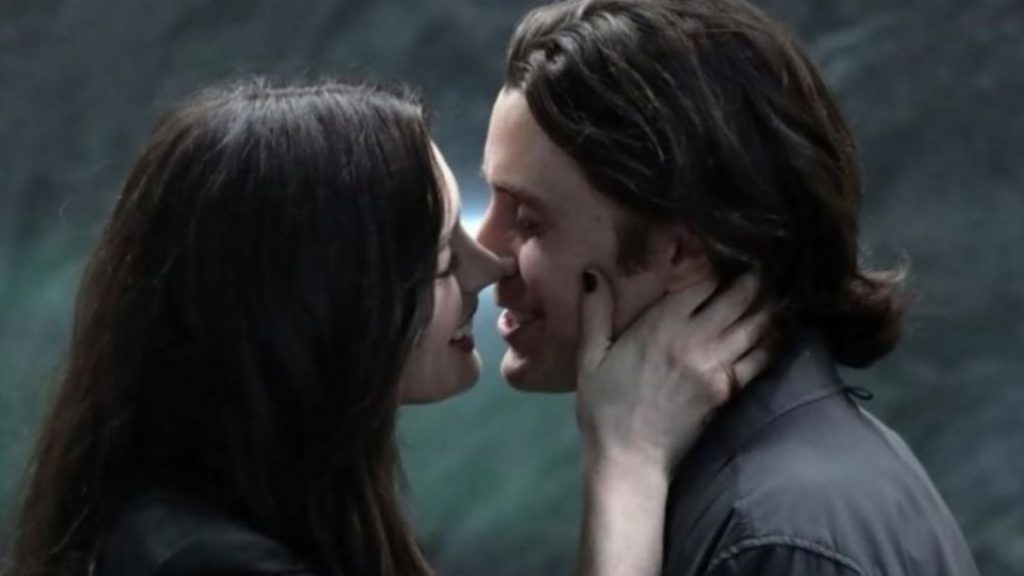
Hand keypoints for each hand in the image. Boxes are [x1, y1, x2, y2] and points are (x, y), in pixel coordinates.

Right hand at [575, 271, 770, 474]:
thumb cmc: (605, 406)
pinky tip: (774, 332)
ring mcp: (717, 365)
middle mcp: (695, 339)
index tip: (721, 257)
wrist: (629, 456)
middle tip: (757, 269)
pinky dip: (770, 342)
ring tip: (770, 293)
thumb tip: (592, 271)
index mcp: (660, 325)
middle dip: (750, 280)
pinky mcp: (729, 390)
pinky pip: (759, 358)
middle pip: (736, 298)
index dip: (715, 266)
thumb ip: (595, 313)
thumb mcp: (590, 357)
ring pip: (754, 325)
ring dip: (765, 306)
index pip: (702, 282)